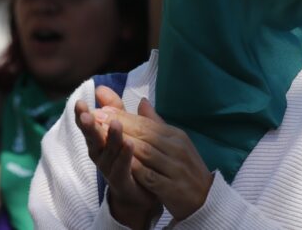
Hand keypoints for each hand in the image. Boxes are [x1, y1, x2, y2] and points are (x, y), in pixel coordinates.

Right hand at [75, 88, 161, 229]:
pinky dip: (125, 156)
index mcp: (99, 140)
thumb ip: (116, 109)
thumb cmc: (130, 157)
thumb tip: (100, 87)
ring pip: (108, 152)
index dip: (84, 114)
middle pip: (92, 138)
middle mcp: (100, 154)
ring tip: (115, 123)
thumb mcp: (125, 128)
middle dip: (88, 125)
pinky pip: (122, 168)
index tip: (80, 102)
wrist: (142, 194)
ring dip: (111, 137)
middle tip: (85, 113)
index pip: (90, 124)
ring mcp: (109, 169)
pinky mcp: (122, 182)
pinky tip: (129, 143)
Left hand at [112, 98, 213, 220]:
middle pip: (144, 134)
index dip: (123, 116)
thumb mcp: (174, 143)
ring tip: (102, 136)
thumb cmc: (185, 168)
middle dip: (119, 125)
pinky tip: (120, 162)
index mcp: (176, 136)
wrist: (205, 200)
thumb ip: (156, 123)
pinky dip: (136, 168)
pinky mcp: (173, 189)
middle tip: (96, 118)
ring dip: (123, 143)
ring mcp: (176, 169)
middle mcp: (177, 149)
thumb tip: (142, 101)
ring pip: (146, 153)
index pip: (146, 123)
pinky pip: (150, 177)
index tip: (102, 109)